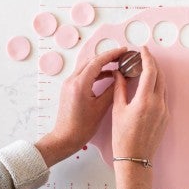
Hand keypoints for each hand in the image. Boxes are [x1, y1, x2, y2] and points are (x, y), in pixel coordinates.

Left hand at [36, 47, 126, 166]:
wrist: (65, 138)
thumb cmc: (82, 127)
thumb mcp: (100, 108)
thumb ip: (112, 90)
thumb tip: (122, 78)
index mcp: (80, 84)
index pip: (97, 62)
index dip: (112, 54)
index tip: (124, 51)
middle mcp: (72, 80)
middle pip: (91, 61)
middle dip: (107, 57)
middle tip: (122, 57)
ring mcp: (69, 83)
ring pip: (87, 66)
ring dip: (102, 64)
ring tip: (117, 65)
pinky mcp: (69, 88)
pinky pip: (84, 74)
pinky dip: (96, 72)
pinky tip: (107, 75)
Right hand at [112, 46, 168, 161]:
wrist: (135, 158)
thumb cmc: (123, 136)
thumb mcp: (118, 110)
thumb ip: (120, 89)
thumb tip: (119, 73)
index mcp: (145, 100)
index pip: (150, 71)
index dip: (147, 57)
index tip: (142, 49)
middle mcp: (158, 103)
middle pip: (160, 75)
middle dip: (153, 63)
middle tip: (144, 55)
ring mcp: (165, 110)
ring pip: (164, 85)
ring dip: (157, 74)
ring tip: (147, 67)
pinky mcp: (167, 117)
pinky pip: (164, 96)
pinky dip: (158, 86)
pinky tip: (150, 85)